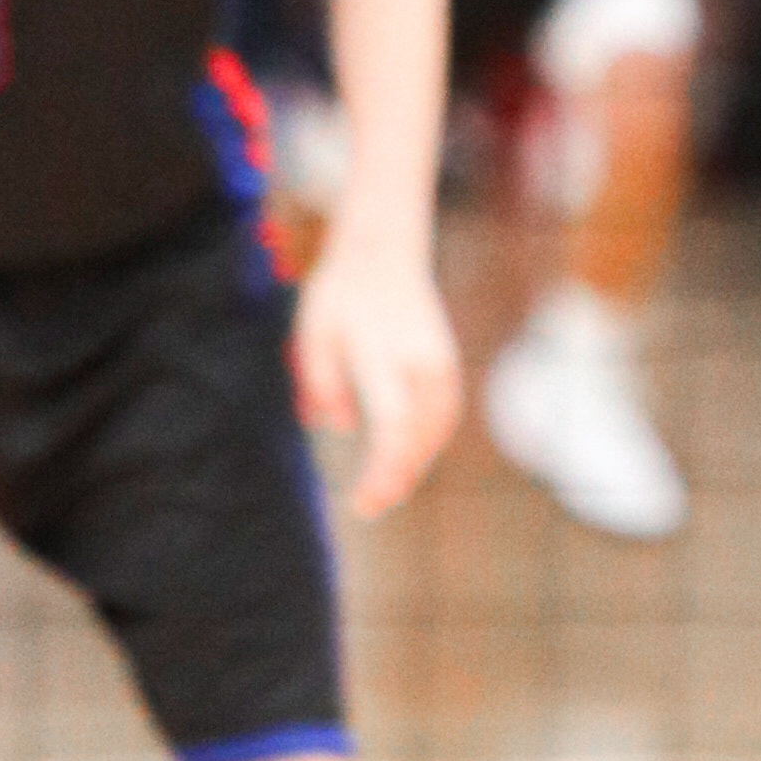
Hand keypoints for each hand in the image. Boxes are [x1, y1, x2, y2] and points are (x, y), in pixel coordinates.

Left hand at [292, 239, 461, 521]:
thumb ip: (324, 383)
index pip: (392, 429)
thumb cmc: (341, 295)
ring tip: (387, 490)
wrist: (383, 254)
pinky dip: (428, 443)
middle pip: (420, 437)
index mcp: (386, 356)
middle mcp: (421, 363)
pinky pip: (445, 416)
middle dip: (397, 478)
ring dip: (415, 464)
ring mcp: (440, 364)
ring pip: (437, 429)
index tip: (362, 501)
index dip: (381, 472)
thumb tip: (343, 426)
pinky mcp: (447, 365)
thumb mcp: (314, 334)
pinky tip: (409, 459)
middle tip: (369, 507)